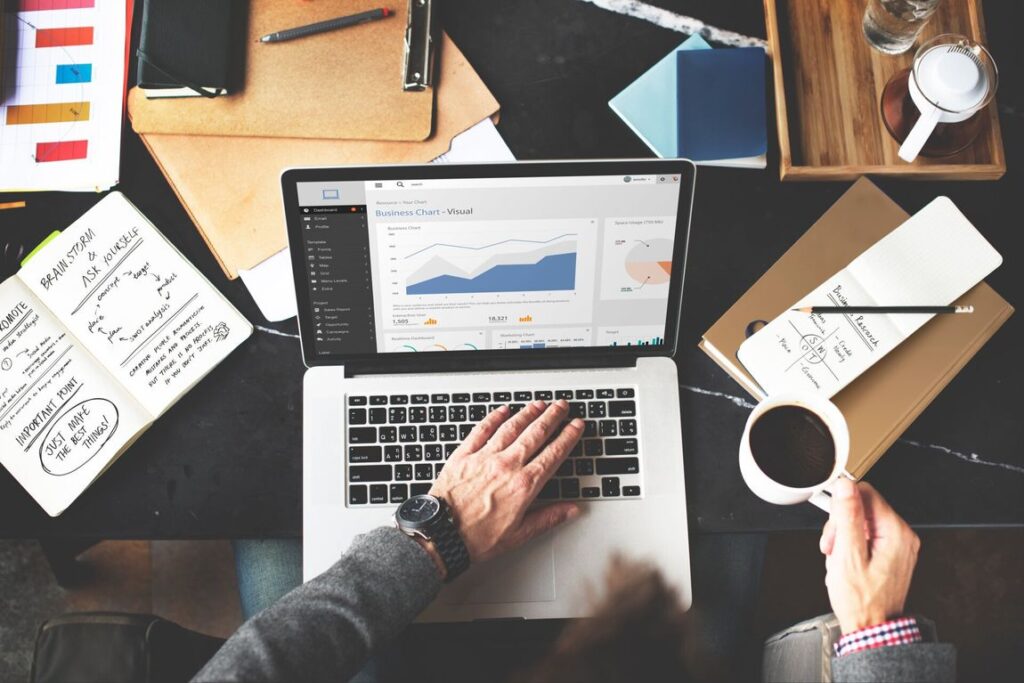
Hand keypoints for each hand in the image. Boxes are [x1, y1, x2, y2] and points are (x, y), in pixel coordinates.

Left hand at [427, 400, 583, 568]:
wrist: (441, 535)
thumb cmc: (476, 538)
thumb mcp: (520, 534)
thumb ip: (548, 518)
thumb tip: (571, 510)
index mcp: (523, 485)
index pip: (553, 454)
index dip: (568, 436)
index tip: (576, 426)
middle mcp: (506, 466)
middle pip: (535, 433)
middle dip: (552, 417)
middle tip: (562, 406)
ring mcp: (484, 457)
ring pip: (511, 427)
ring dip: (528, 413)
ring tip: (539, 404)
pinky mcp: (463, 455)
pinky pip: (481, 429)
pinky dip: (494, 417)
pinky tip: (503, 410)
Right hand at [819, 478, 919, 633]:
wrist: (871, 628)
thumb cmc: (862, 600)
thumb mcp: (848, 555)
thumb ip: (847, 517)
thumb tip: (845, 486)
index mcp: (896, 532)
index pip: (866, 493)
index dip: (842, 505)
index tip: (831, 522)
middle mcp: (902, 536)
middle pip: (863, 507)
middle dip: (841, 524)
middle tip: (832, 546)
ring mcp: (898, 545)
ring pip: (862, 521)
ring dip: (843, 536)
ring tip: (838, 558)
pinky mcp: (890, 553)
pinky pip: (866, 536)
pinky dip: (851, 545)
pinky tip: (845, 561)